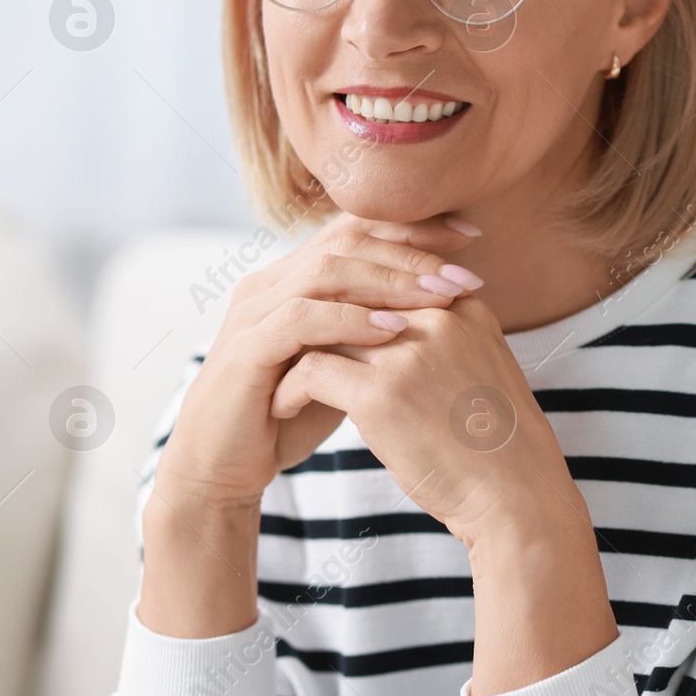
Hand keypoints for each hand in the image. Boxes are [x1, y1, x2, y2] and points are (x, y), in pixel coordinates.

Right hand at [155, 210, 485, 508]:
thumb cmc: (288, 414)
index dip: (414, 228)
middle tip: (464, 273)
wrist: (223, 467)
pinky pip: (301, 319)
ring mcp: (253, 313)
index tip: (472, 236)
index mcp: (293, 277)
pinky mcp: (245, 349)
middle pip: (347, 242)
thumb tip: (445, 304)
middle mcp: (270, 283)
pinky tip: (393, 330)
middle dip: (411, 254)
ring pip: (326, 272)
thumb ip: (377, 328)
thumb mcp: (344, 362)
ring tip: (439, 296)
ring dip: (389, 282)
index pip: (358, 230)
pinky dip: (350, 319)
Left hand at [270, 294, 581, 546]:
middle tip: (286, 351)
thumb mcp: (481, 373)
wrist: (520, 498)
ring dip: (295, 354)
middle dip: (318, 325)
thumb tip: (386, 333)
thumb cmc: (499, 448)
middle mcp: (439, 317)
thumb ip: (443, 343)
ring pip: (326, 329)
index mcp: (464, 307)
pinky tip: (283, 408)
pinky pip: (311, 370)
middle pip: (353, 298)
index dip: (349, 307)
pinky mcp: (382, 391)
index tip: (325, 336)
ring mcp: (411, 351)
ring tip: (279, 381)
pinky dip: (290, 389)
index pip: (387, 283)